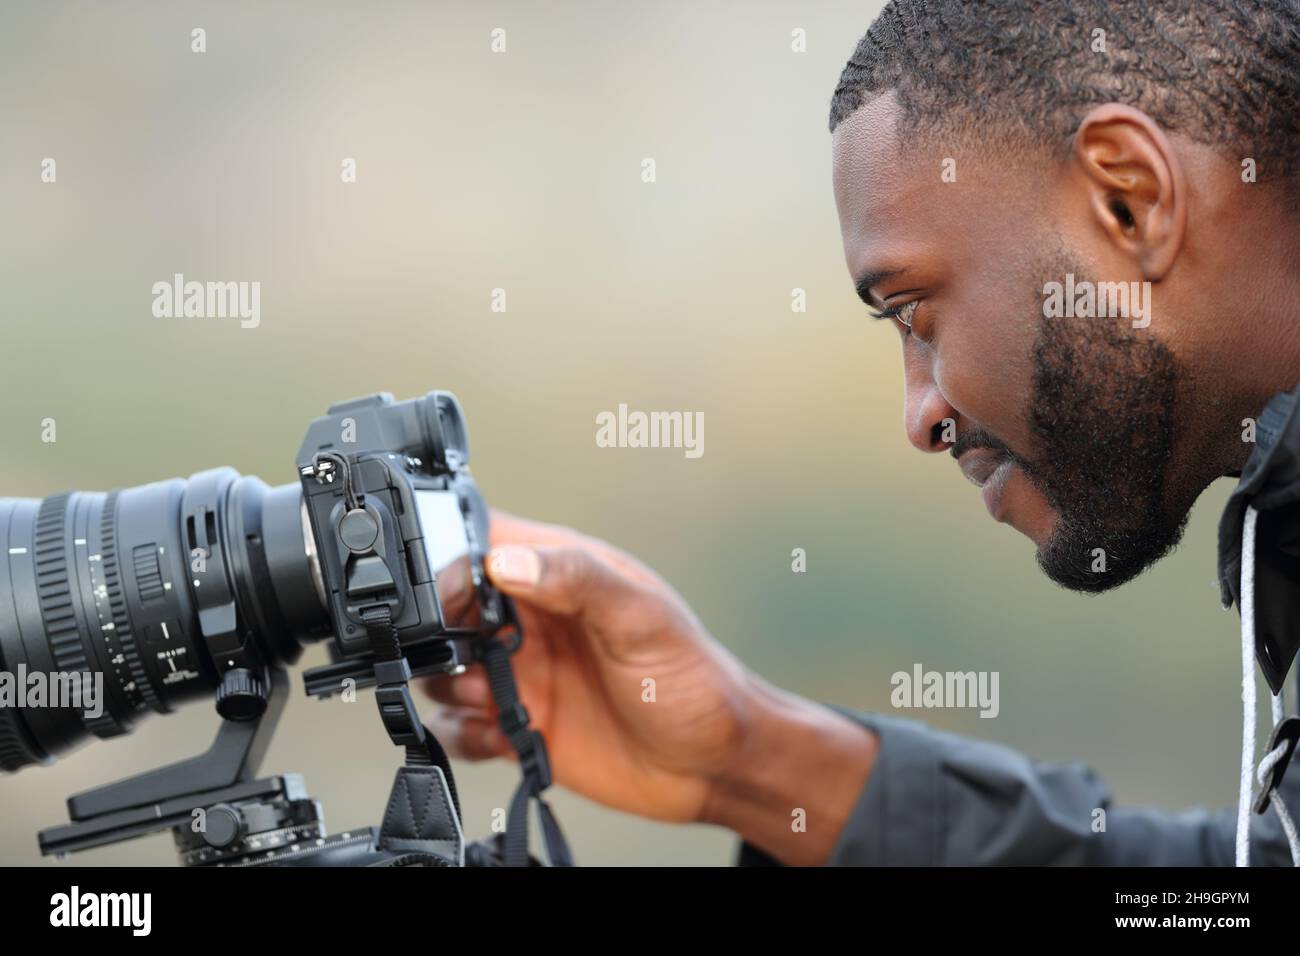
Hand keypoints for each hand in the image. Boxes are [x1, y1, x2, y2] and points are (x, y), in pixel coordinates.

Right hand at [423, 509, 754, 822]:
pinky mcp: (517, 726)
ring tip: (490, 700)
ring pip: (443, 669)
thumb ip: (577, 580)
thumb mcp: (641, 617)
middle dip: (440, 635)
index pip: (480, 545)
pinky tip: (502, 739)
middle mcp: (531, 620)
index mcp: (559, 574)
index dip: (451, 565)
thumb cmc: (694, 678)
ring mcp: (521, 674)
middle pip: (446, 610)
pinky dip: (463, 735)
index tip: (451, 598)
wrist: (715, 764)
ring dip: (449, 686)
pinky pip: (459, 727)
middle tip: (473, 659)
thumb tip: (506, 561)